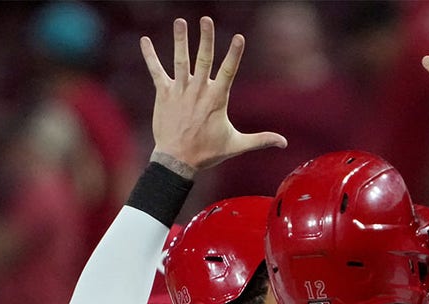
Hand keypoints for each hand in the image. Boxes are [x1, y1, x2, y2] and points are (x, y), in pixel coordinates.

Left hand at [141, 16, 285, 176]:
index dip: (234, 54)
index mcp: (217, 99)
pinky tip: (144, 40)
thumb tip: (284, 143)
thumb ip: (260, 140)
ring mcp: (180, 91)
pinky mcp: (163, 94)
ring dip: (180, 40)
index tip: (239, 37)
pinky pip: (156, 71)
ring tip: (180, 21)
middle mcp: (198, 91)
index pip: (228, 71)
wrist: (177, 160)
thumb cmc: (208, 152)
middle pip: (204, 59)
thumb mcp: (236, 145)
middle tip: (206, 19)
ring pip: (180, 60)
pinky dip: (150, 56)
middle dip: (206, 38)